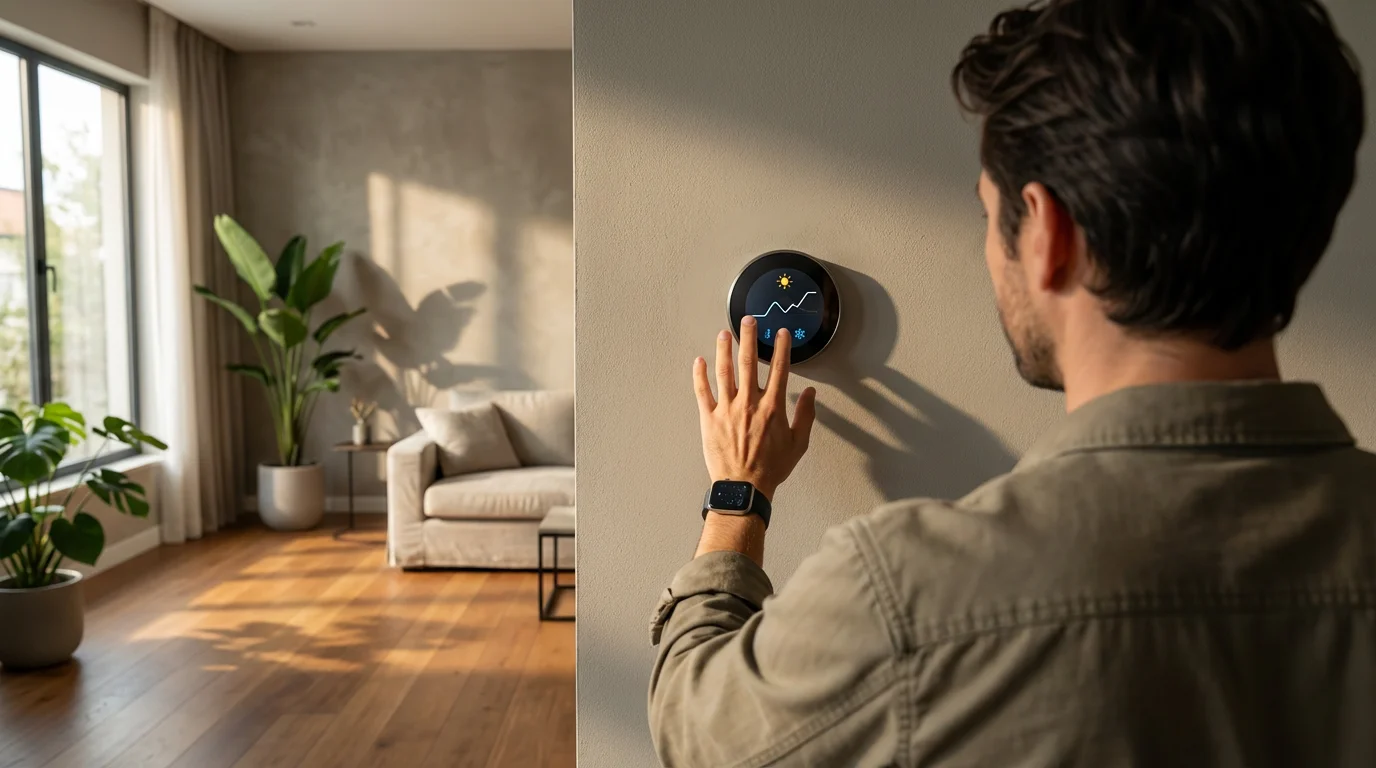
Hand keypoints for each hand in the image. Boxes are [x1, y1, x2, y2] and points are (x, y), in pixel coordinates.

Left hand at [693, 315, 816, 500]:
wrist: (744, 487)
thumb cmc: (771, 469)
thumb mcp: (798, 444)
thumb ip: (806, 416)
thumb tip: (811, 394)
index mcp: (773, 407)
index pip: (779, 369)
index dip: (781, 348)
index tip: (781, 333)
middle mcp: (749, 403)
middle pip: (749, 363)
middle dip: (749, 338)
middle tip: (749, 320)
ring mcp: (727, 409)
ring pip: (724, 372)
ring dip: (724, 350)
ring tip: (724, 333)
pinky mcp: (709, 419)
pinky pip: (703, 392)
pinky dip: (700, 375)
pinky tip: (699, 361)